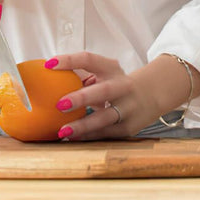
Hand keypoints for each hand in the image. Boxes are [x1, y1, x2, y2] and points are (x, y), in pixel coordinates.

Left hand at [44, 52, 164, 139]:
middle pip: (104, 90)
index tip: (48, 64)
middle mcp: (123, 86)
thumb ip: (82, 78)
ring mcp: (128, 107)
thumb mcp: (106, 75)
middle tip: (60, 104)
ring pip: (106, 117)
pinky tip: (73, 140)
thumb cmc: (117, 84)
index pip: (90, 59)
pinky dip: (88, 137)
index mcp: (112, 69)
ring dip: (83, 125)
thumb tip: (45, 84)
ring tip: (63, 131)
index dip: (70, 61)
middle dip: (82, 97)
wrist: (153, 94)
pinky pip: (105, 133)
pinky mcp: (128, 126)